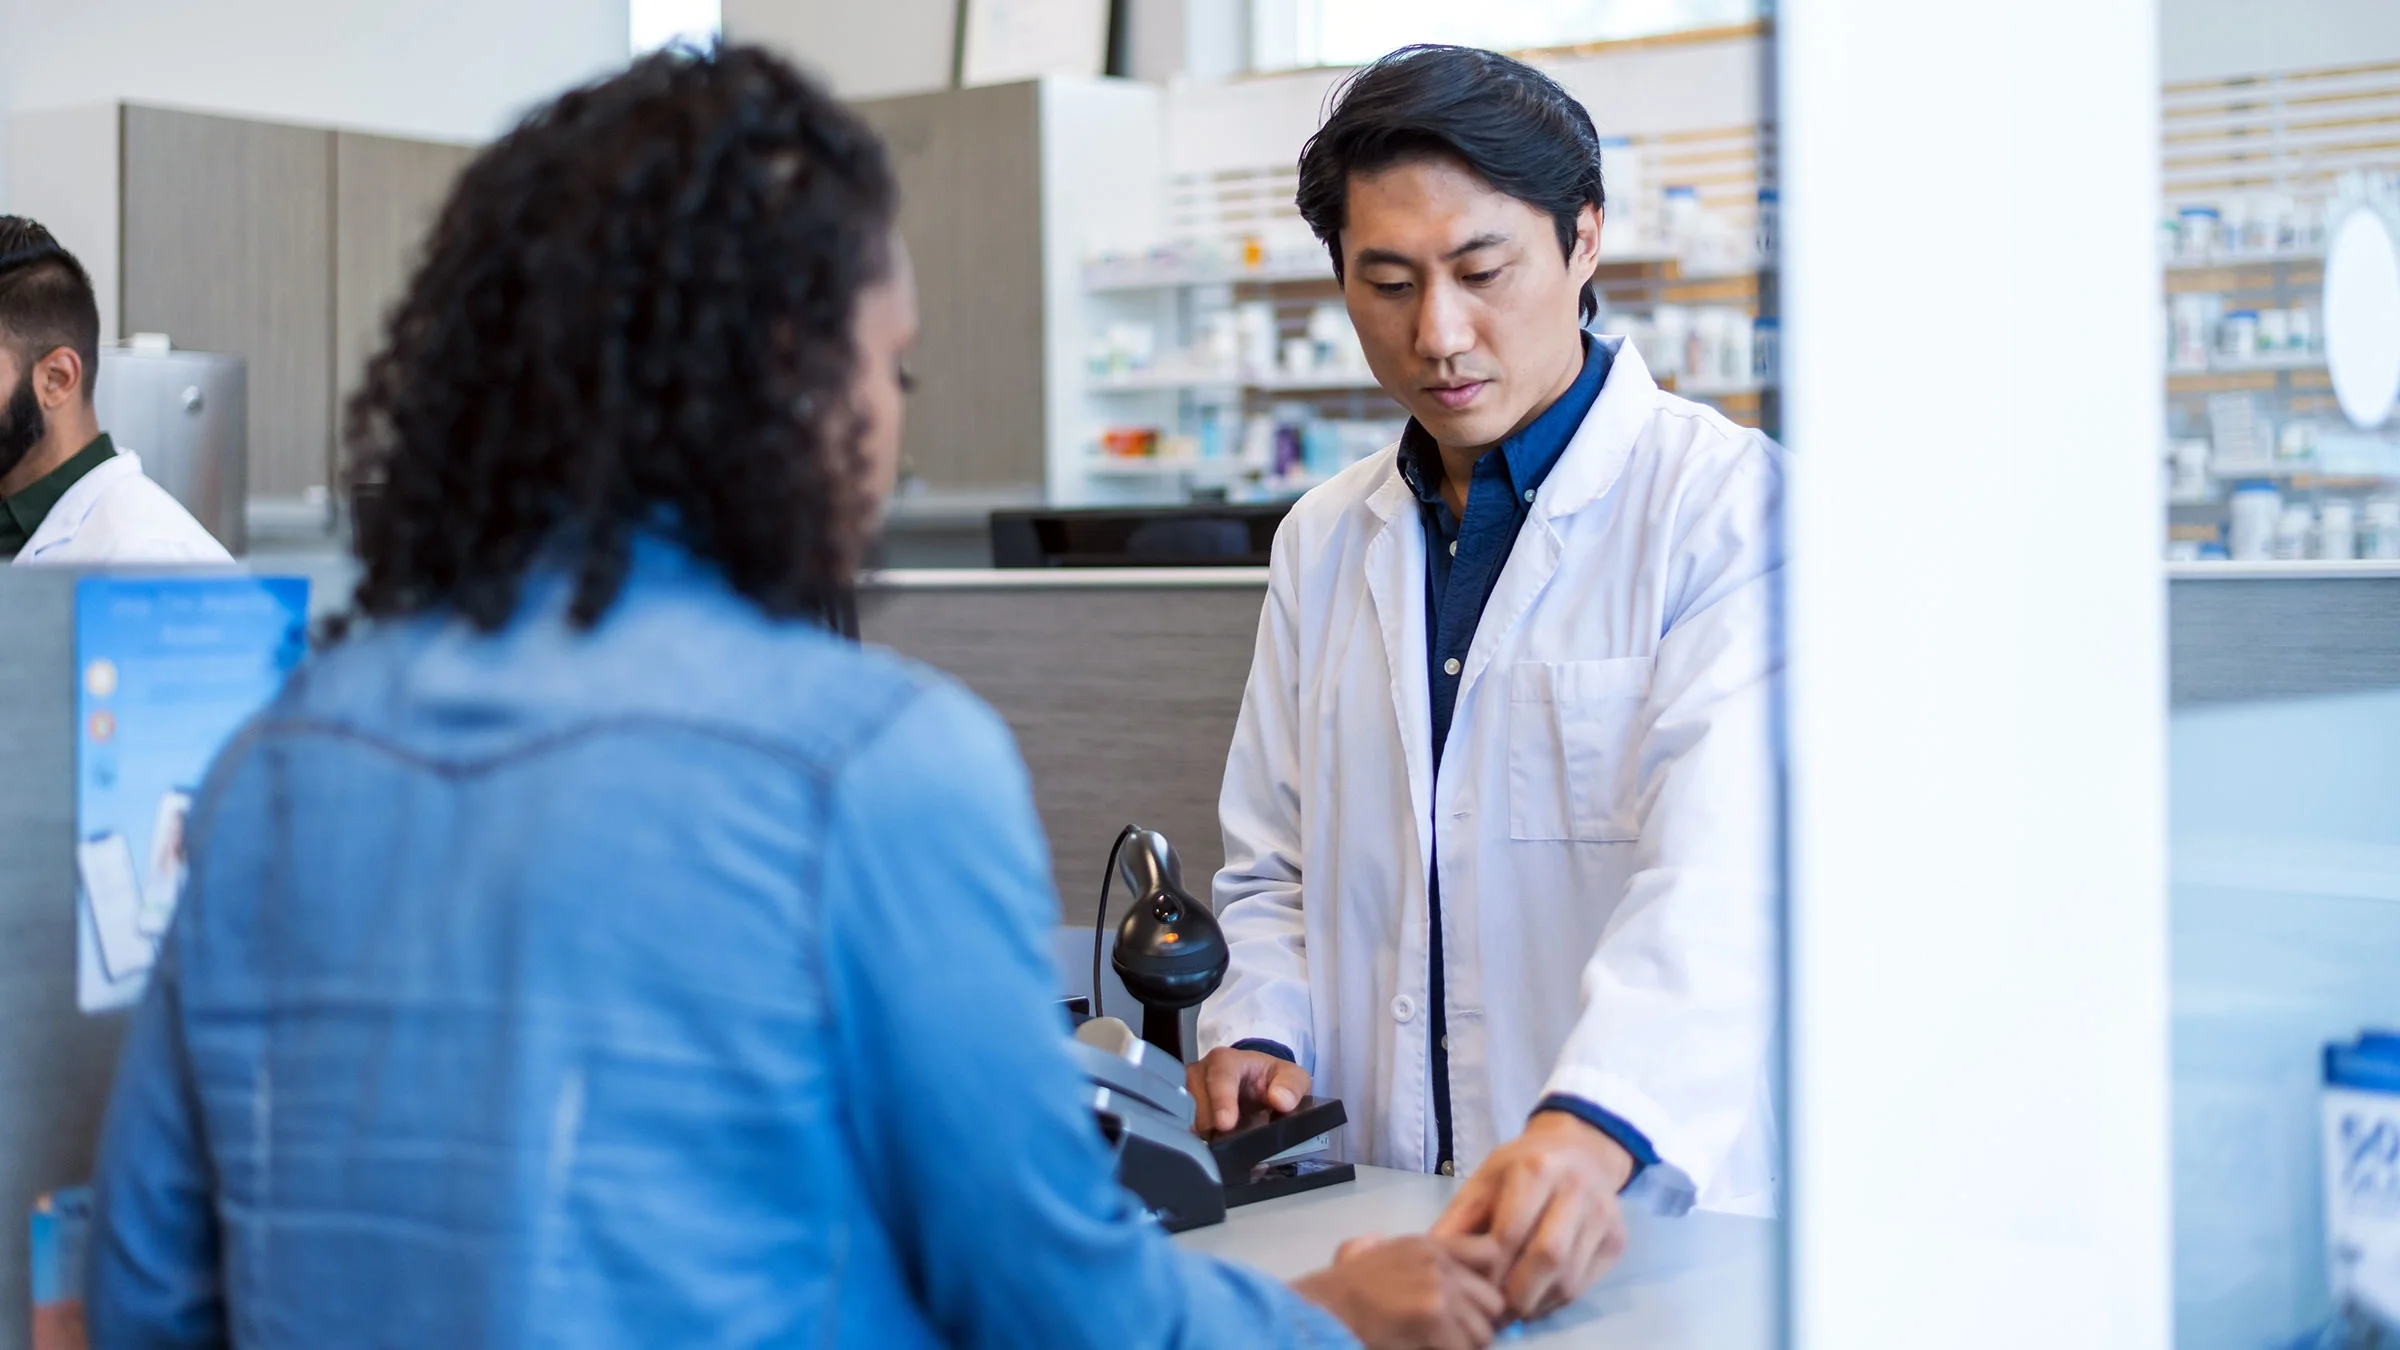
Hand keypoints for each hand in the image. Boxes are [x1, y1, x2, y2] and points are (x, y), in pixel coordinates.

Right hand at [1185, 1046, 1309, 1136]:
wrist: (1260, 1086)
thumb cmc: (1272, 1079)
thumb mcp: (1292, 1077)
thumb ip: (1291, 1086)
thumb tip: (1280, 1099)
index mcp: (1226, 1060)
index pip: (1219, 1077)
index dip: (1221, 1100)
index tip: (1226, 1123)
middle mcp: (1201, 1073)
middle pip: (1195, 1100)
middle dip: (1209, 1123)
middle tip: (1225, 1143)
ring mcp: (1188, 1092)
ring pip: (1185, 1116)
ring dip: (1203, 1134)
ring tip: (1220, 1147)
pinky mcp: (1183, 1111)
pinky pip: (1183, 1127)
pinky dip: (1197, 1140)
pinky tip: (1210, 1150)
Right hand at [1291, 1233, 1509, 1349]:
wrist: (1320, 1313)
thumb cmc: (1337, 1294)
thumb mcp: (1362, 1256)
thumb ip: (1378, 1248)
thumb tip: (1373, 1242)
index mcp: (1427, 1245)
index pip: (1490, 1253)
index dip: (1488, 1284)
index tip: (1473, 1306)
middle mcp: (1439, 1262)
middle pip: (1493, 1301)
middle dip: (1477, 1326)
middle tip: (1453, 1339)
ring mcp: (1439, 1289)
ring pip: (1483, 1333)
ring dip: (1464, 1347)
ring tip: (1438, 1346)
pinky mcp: (1435, 1318)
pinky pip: (1464, 1349)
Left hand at [1430, 1112, 1633, 1320]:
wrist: (1581, 1151)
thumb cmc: (1523, 1167)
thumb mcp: (1485, 1179)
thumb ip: (1459, 1217)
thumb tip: (1431, 1256)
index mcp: (1538, 1168)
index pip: (1511, 1232)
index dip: (1488, 1268)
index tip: (1470, 1289)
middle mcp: (1577, 1188)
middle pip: (1547, 1257)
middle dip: (1515, 1292)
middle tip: (1492, 1311)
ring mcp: (1603, 1215)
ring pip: (1569, 1277)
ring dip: (1535, 1302)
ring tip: (1510, 1309)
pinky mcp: (1617, 1239)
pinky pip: (1585, 1284)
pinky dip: (1555, 1301)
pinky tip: (1535, 1299)